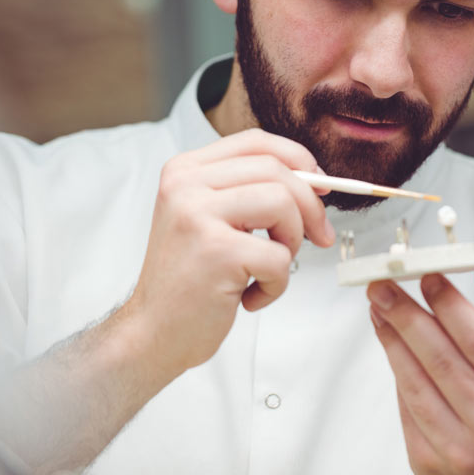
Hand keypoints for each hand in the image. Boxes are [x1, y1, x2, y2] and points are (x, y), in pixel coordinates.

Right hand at [122, 128, 335, 374]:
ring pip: (284, 205)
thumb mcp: (211, 220)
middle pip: (277, 171)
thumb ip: (249, 191)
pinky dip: (276, 284)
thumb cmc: (190, 280)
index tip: (320, 188)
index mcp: (185, 171)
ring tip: (270, 268)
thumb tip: (315, 181)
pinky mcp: (216, 251)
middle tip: (319, 237)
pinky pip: (278, 257)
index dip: (298, 159)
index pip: (256, 142)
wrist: (153, 333)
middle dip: (311, 207)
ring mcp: (197, 215)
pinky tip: (249, 297)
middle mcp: (186, 185)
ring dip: (292, 243)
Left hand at [367, 267, 473, 474]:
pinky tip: (389, 342)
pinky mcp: (427, 462)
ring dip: (392, 338)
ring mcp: (460, 449)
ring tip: (379, 308)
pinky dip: (395, 368)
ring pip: (416, 382)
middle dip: (408, 315)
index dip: (450, 305)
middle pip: (443, 359)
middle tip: (385, 286)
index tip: (427, 276)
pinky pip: (405, 405)